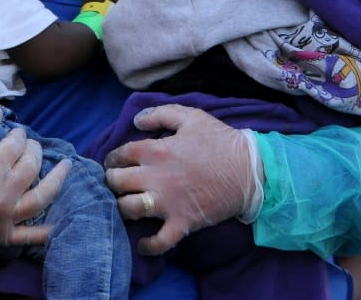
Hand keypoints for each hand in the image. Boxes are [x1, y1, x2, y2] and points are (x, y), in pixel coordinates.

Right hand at [0, 103, 70, 258]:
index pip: (14, 148)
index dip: (18, 136)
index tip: (17, 132)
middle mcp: (2, 197)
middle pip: (30, 168)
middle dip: (34, 151)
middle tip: (32, 144)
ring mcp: (5, 219)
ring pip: (40, 198)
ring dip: (56, 181)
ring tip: (67, 166)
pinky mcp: (2, 236)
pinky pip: (29, 235)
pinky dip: (45, 230)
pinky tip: (58, 221)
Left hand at [104, 104, 261, 255]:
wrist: (249, 170)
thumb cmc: (220, 141)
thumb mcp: (191, 116)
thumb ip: (160, 114)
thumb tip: (137, 121)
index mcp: (156, 150)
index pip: (120, 155)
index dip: (112, 159)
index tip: (113, 163)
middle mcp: (156, 177)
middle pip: (116, 182)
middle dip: (111, 182)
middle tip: (115, 183)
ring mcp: (168, 202)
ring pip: (128, 209)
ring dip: (122, 208)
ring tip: (124, 206)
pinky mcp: (183, 222)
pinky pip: (159, 241)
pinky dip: (148, 246)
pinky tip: (141, 244)